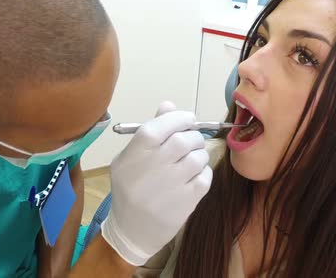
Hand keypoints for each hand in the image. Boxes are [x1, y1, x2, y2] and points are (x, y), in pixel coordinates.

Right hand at [101, 102, 212, 265]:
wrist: (132, 231)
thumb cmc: (131, 189)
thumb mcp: (129, 158)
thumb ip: (149, 131)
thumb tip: (169, 105)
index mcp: (134, 154)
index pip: (161, 125)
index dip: (179, 118)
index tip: (187, 120)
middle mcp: (151, 168)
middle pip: (184, 139)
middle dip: (193, 136)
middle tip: (192, 141)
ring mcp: (170, 186)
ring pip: (198, 157)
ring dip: (200, 155)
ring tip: (191, 161)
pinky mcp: (186, 201)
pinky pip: (206, 177)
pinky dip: (204, 173)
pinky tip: (194, 177)